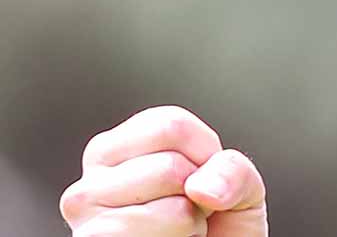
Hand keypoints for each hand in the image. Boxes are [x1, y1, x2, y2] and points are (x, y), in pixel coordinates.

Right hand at [60, 106, 267, 236]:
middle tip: (185, 213)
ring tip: (175, 232)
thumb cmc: (216, 227)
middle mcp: (88, 185)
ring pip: (172, 209)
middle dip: (198, 194)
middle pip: (170, 167)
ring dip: (192, 224)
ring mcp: (86, 223)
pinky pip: (159, 235)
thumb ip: (233, 170)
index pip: (170, 125)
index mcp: (112, 152)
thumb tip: (200, 187)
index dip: (205, 152)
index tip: (200, 178)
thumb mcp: (237, 186)